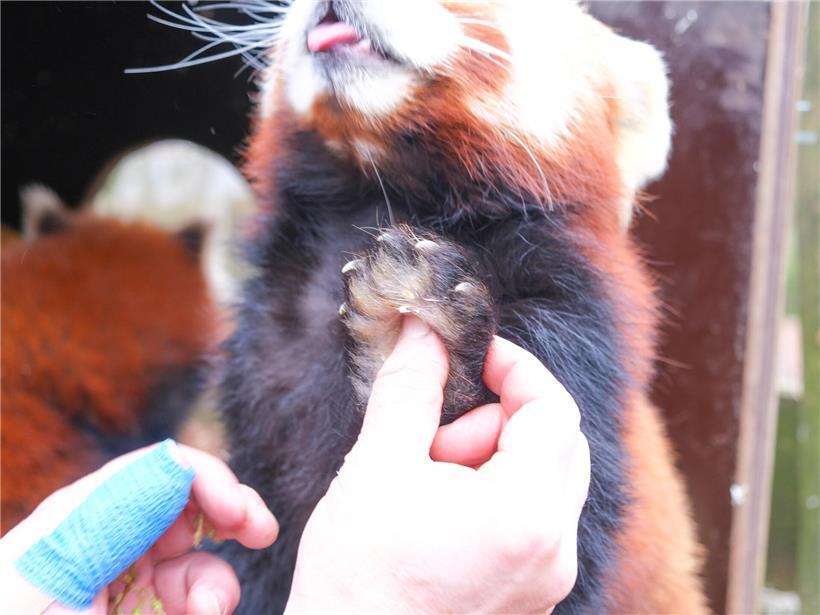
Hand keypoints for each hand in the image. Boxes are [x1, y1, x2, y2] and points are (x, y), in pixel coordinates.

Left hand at [1, 444, 277, 614]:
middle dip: (229, 513)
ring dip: (215, 582)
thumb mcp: (64, 573)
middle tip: (260, 534)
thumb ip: (118, 515)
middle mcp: (106, 542)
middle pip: (185, 501)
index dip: (208, 478)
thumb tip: (175, 464)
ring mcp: (122, 583)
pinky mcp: (138, 611)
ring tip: (208, 613)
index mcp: (79, 518)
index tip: (240, 516)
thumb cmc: (25, 613)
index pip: (157, 469)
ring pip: (193, 557)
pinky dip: (205, 605)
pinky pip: (187, 597)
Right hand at [286, 316, 590, 613]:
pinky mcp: (530, 592)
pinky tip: (440, 509)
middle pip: (556, 442)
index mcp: (526, 513)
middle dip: (496, 417)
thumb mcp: (378, 465)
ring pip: (546, 478)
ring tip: (429, 480)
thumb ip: (410, 387)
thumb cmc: (357, 578)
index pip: (552, 408)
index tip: (470, 355)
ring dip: (493, 456)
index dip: (513, 367)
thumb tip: (426, 332)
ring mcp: (547, 576)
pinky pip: (535, 517)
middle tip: (436, 435)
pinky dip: (497, 492)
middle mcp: (553, 548)